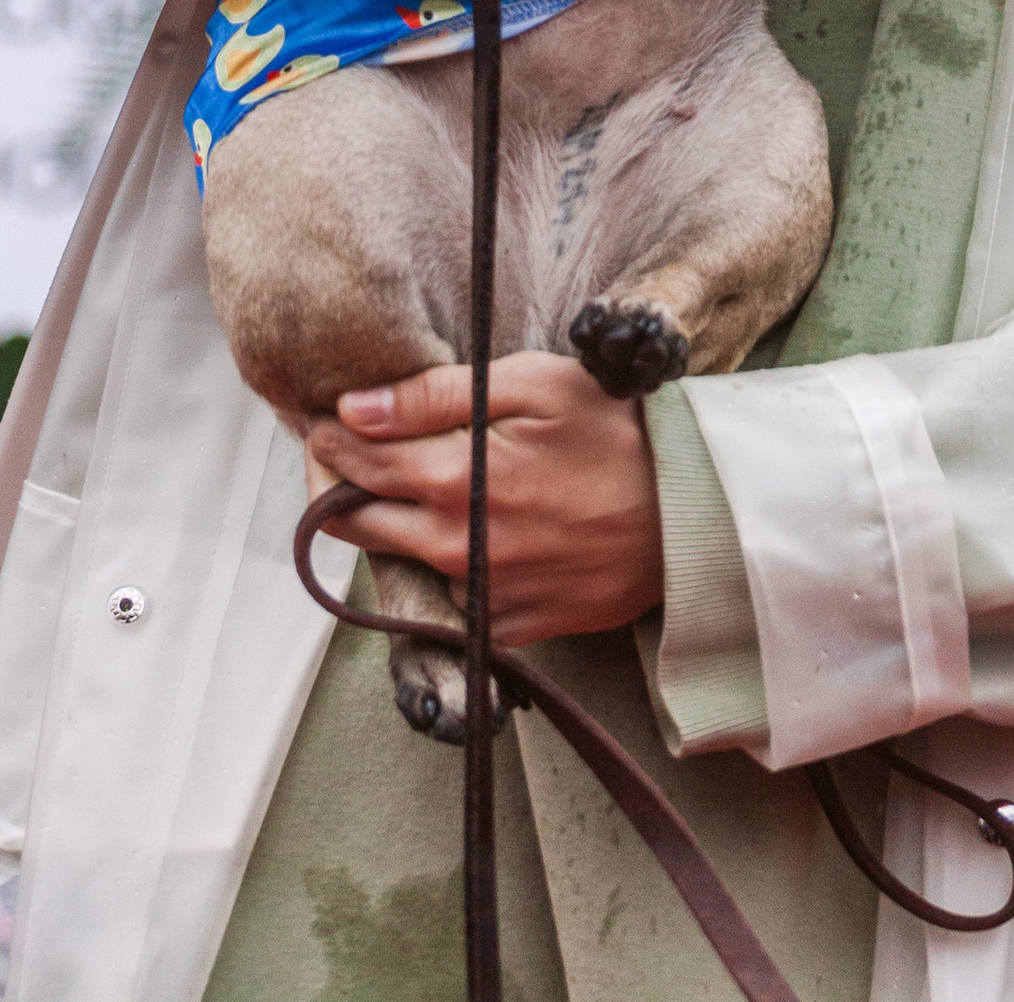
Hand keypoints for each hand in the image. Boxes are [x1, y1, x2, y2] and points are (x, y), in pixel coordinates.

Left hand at [305, 353, 664, 646]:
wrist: (689, 513)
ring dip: (391, 527)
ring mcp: (484, 593)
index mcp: (455, 480)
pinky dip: (445, 567)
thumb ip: (433, 396)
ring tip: (409, 486)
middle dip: (340, 487)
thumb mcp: (530, 386)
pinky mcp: (512, 625)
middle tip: (344, 454)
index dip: (330, 438)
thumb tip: (354, 407)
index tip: (324, 418)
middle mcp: (458, 546)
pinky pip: (453, 598)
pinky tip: (470, 531)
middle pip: (361, 523)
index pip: (355, 462)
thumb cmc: (613, 433)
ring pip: (403, 563)